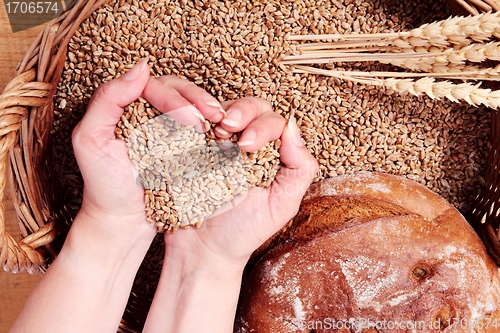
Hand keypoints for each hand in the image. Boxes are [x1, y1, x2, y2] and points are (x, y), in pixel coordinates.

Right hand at [142, 76, 318, 332]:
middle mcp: (245, 144)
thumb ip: (298, 169)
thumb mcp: (281, 205)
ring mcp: (217, 143)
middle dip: (244, 111)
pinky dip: (195, 116)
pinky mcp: (192, 147)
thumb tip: (294, 129)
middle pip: (253, 107)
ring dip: (220, 111)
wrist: (201, 250)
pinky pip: (195, 121)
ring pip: (225, 108)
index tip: (248, 145)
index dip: (263, 126)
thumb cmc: (243, 231)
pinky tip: (194, 127)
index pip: (274, 123)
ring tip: (215, 129)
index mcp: (270, 155)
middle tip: (229, 127)